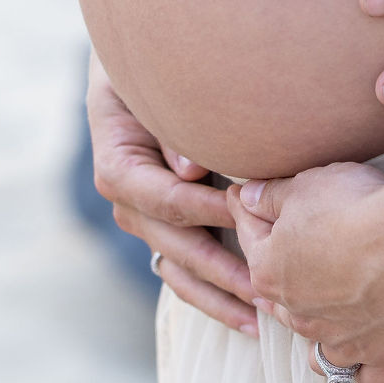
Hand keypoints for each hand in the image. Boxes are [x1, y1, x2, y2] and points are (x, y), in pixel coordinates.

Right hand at [86, 52, 257, 335]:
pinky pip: (184, 271)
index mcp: (117, 157)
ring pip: (177, 267)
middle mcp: (125, 194)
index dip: (200, 209)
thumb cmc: (161, 63)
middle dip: (220, 267)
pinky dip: (214, 295)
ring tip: (262, 318)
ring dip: (219, 294)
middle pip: (170, 241)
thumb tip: (189, 169)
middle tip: (266, 285)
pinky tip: (250, 318)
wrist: (149, 64)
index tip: (245, 213)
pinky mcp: (166, 229)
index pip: (157, 195)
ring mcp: (144, 217)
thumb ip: (172, 121)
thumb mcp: (155, 81)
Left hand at [233, 165, 383, 382]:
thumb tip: (247, 197)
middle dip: (288, 278)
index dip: (250, 214)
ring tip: (335, 315)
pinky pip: (368, 378)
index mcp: (270, 274)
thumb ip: (272, 196)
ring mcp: (345, 343)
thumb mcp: (306, 185)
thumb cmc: (360, 206)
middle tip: (302, 250)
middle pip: (284, 301)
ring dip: (323, 334)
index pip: (251, 240)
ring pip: (321, 351)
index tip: (248, 198)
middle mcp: (302, 318)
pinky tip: (371, 350)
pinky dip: (366, 367)